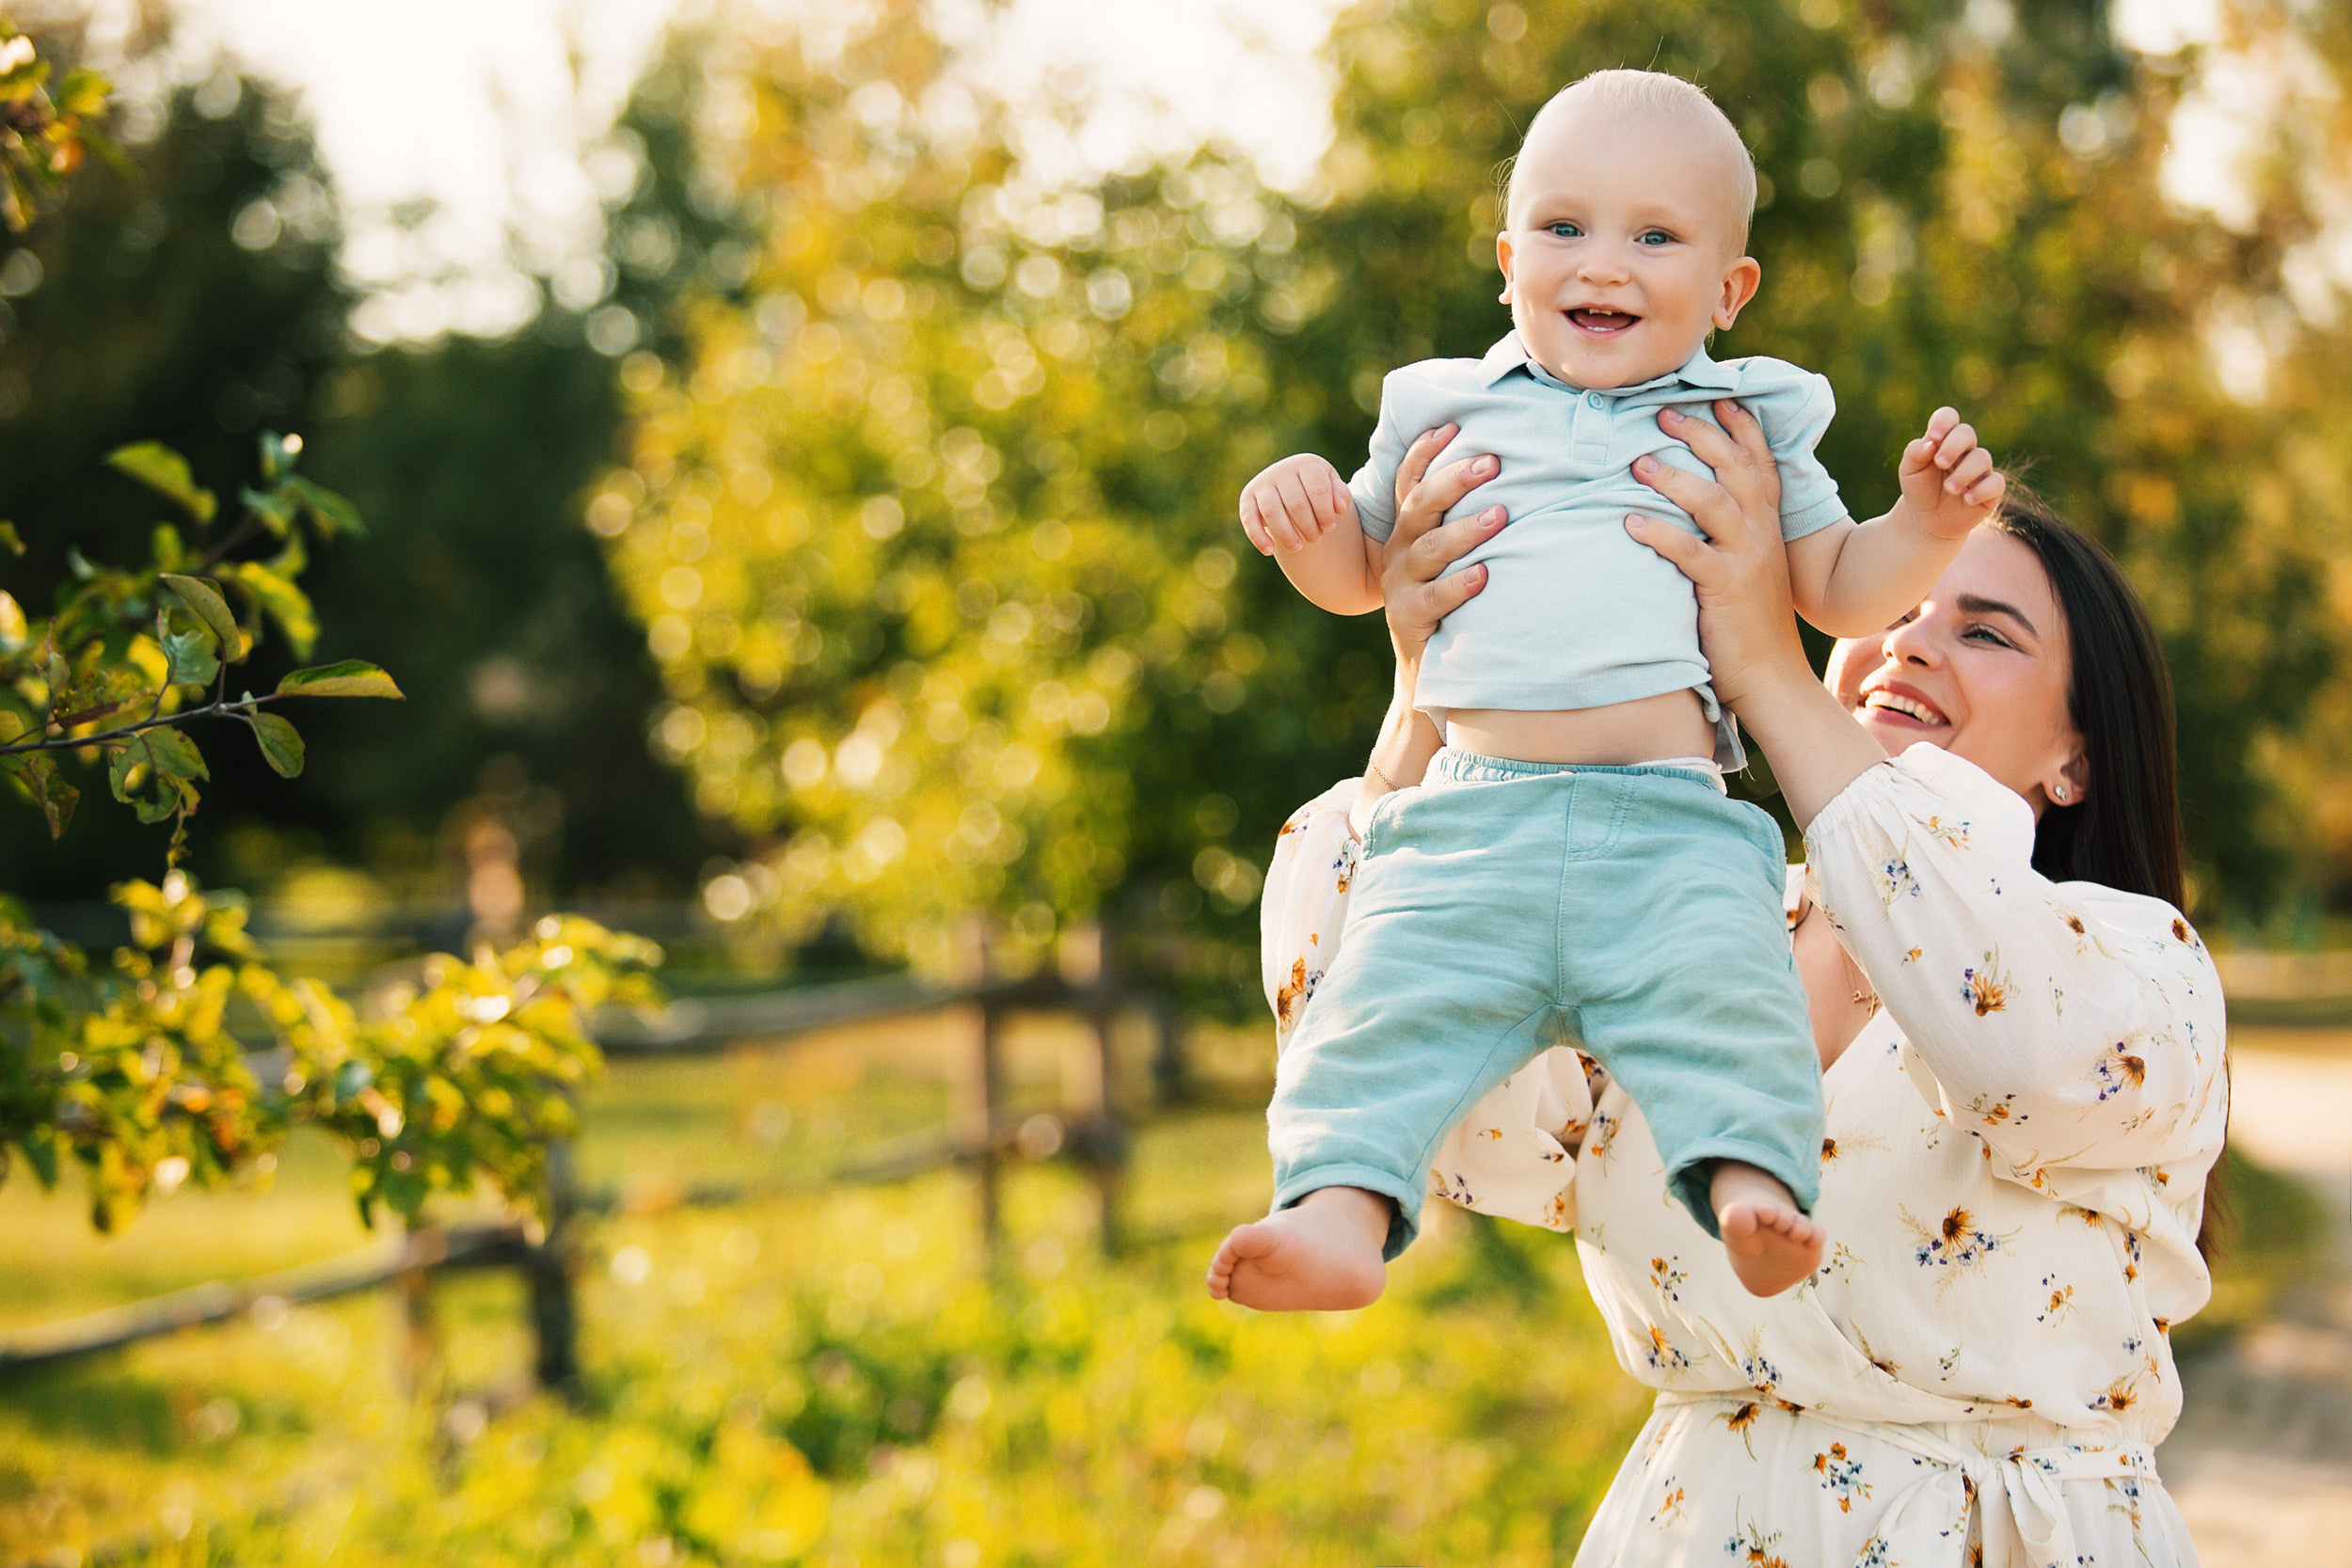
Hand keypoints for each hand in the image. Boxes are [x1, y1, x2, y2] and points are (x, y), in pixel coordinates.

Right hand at [1239, 453, 1353, 554]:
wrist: (1290, 482)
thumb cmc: (1315, 487)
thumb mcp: (1332, 486)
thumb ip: (1341, 494)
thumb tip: (1341, 507)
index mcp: (1306, 464)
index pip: (1318, 489)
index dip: (1326, 513)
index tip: (1330, 527)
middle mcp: (1281, 470)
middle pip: (1296, 503)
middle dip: (1309, 526)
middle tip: (1316, 538)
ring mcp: (1262, 483)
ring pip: (1272, 512)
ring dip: (1287, 534)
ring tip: (1298, 547)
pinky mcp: (1247, 497)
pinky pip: (1249, 518)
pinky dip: (1258, 536)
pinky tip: (1270, 551)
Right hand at [1376, 423, 1506, 665]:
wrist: (1426, 671)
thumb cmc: (1452, 604)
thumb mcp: (1451, 559)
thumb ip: (1464, 522)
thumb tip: (1511, 475)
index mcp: (1406, 531)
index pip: (1410, 482)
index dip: (1426, 453)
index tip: (1453, 426)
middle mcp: (1399, 551)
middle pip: (1420, 506)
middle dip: (1454, 480)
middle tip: (1491, 463)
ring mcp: (1400, 584)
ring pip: (1430, 549)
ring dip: (1466, 530)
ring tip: (1500, 515)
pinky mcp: (1407, 617)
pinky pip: (1434, 598)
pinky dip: (1458, 585)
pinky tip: (1484, 574)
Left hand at [1624, 401, 1811, 711]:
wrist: (1773, 680)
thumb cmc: (1749, 628)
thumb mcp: (1748, 573)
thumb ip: (1729, 540)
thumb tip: (1692, 514)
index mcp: (1769, 528)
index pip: (1761, 464)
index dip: (1742, 428)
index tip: (1719, 399)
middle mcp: (1763, 536)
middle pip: (1736, 468)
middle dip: (1701, 435)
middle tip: (1663, 412)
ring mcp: (1747, 561)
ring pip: (1715, 501)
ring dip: (1674, 477)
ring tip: (1637, 463)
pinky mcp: (1726, 590)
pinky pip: (1691, 552)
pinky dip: (1659, 533)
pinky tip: (1629, 522)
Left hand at [1896, 407, 2003, 540]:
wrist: (1926, 521)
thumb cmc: (1919, 489)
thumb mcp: (1909, 471)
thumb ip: (1915, 453)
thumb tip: (1930, 442)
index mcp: (1944, 440)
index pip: (1949, 417)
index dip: (1943, 422)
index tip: (1933, 436)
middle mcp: (1965, 450)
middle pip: (1966, 432)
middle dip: (1953, 446)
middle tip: (1940, 463)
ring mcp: (1980, 469)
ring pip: (1982, 457)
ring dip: (1963, 473)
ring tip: (1949, 488)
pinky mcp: (1990, 490)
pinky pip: (1996, 483)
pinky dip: (1982, 490)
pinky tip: (1967, 499)